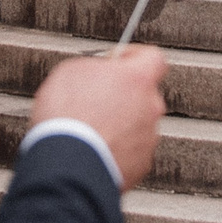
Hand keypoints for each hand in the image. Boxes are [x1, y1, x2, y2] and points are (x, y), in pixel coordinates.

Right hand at [31, 45, 166, 190]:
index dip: (134, 57)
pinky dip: (116, 149)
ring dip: (119, 124)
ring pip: (138, 124)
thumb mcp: (71, 71)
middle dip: (123, 95)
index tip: (118, 61)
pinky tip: (94, 149)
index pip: (153, 58)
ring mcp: (148, 138)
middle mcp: (151, 107)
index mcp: (138, 79)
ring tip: (90, 130)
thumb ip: (95, 66)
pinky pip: (131, 150)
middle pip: (144, 94)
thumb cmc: (67, 116)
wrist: (67, 165)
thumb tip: (98, 71)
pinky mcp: (141, 165)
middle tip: (96, 100)